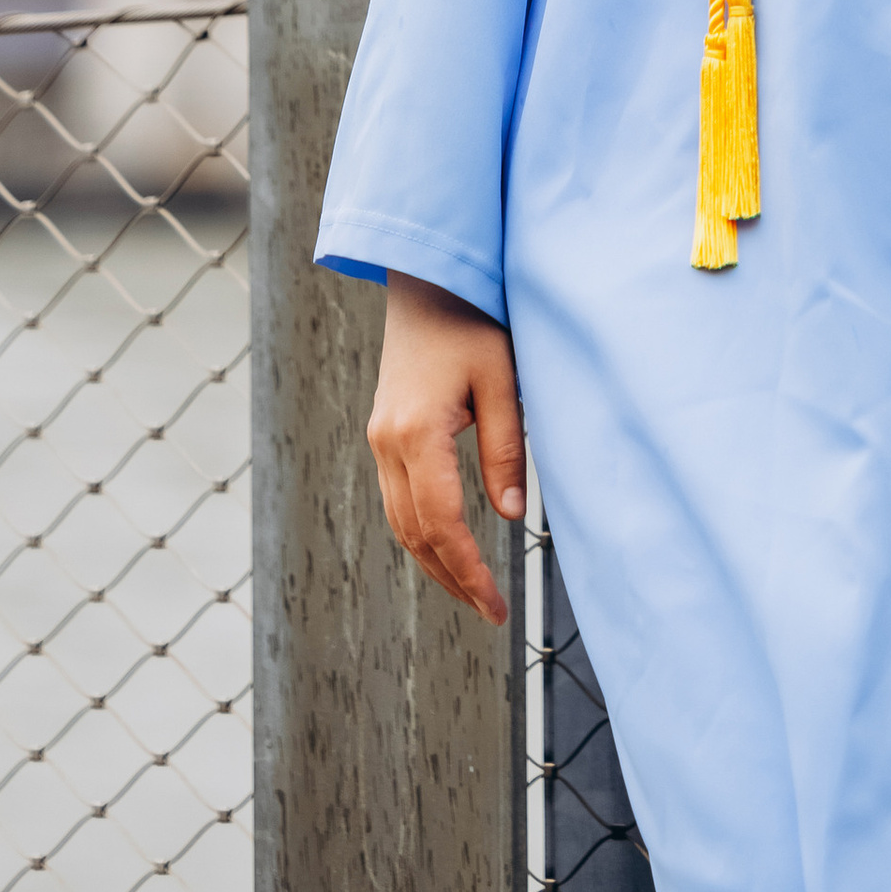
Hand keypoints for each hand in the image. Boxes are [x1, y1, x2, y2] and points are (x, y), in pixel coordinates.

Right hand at [368, 270, 525, 624]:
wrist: (428, 279)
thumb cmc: (472, 320)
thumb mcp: (503, 379)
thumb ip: (505, 448)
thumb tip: (510, 515)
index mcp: (417, 433)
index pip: (441, 525)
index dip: (469, 571)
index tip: (495, 606)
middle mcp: (387, 444)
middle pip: (415, 535)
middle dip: (452, 578)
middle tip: (489, 612)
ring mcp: (380, 440)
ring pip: (401, 523)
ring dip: (434, 562)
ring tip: (473, 591)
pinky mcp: (384, 434)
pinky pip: (398, 500)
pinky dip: (422, 532)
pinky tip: (449, 545)